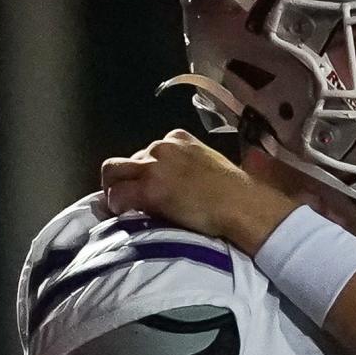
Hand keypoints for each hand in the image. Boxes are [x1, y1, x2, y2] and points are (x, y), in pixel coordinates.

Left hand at [101, 131, 295, 253]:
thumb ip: (190, 165)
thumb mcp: (211, 164)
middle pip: (127, 160)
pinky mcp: (149, 189)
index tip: (150, 186)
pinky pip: (117, 195)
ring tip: (123, 208)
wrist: (242, 205)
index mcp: (179, 138)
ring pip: (112, 172)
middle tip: (130, 199)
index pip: (147, 151)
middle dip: (125, 178)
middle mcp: (162, 147)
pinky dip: (116, 206)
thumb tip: (181, 182)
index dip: (144, 171)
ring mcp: (154, 167)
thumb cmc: (236, 191)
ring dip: (114, 189)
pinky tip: (125, 216)